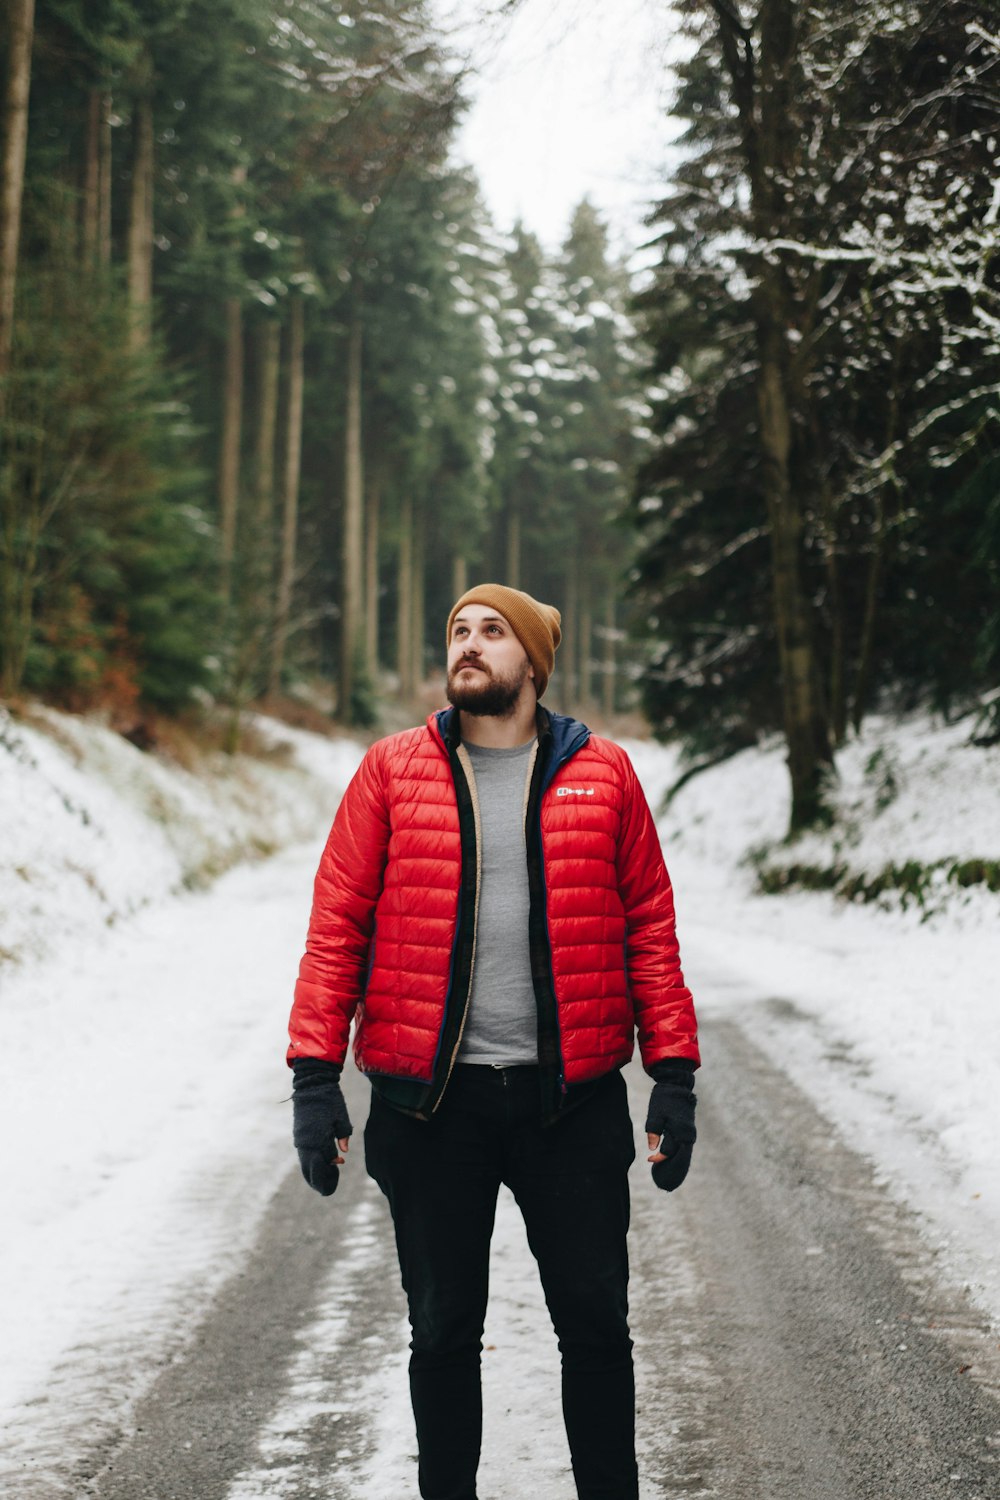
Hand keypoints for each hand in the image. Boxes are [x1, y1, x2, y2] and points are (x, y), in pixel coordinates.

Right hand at [292, 1058, 353, 1196]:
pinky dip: (309, 1163)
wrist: (311, 1084)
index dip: (334, 1167)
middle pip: (311, 1170)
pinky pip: (302, 1155)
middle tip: (328, 1188)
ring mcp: (300, 1139)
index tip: (341, 1163)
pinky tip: (316, 1164)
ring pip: (304, 1164)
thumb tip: (342, 1154)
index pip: (326, 1162)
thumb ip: (343, 1136)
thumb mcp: (342, 1117)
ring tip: (321, 1180)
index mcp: (320, 1139)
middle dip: (320, 1181)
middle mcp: (307, 1143)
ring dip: (312, 1173)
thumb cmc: (330, 1100)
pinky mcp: (298, 1135)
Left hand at [645, 1066, 696, 1192]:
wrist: (677, 1085)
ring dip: (679, 1165)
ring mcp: (690, 1133)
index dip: (658, 1158)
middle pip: (681, 1158)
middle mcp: (688, 1135)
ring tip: (672, 1177)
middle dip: (674, 1169)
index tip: (649, 1160)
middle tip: (666, 1183)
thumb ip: (653, 1132)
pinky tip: (676, 1162)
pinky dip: (681, 1156)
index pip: (668, 1152)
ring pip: (685, 1153)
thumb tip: (652, 1149)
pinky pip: (685, 1147)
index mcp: (679, 1131)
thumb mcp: (655, 1114)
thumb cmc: (664, 1099)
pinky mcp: (689, 1130)